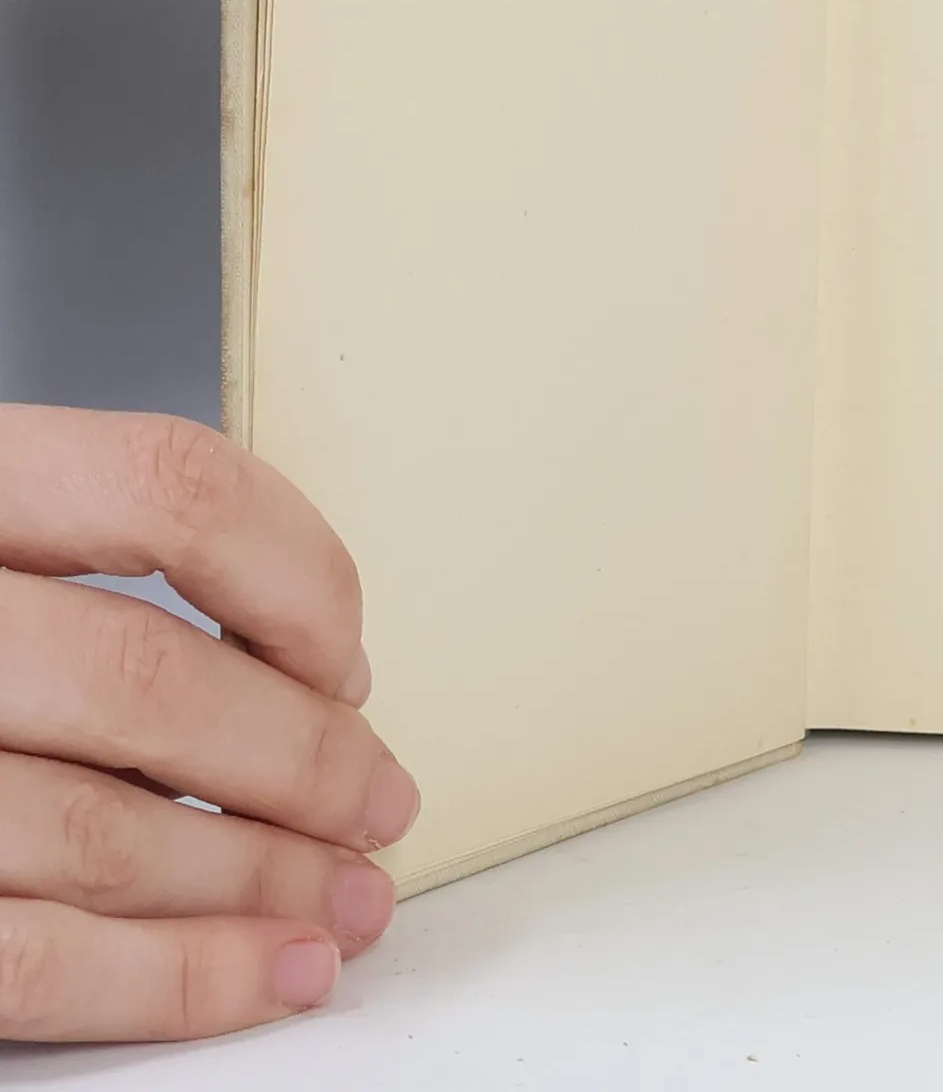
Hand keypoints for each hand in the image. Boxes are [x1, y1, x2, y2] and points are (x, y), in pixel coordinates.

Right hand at [0, 406, 417, 1042]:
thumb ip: (102, 563)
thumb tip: (308, 667)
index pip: (170, 485)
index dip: (293, 571)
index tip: (346, 654)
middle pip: (148, 681)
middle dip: (303, 760)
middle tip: (382, 803)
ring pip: (100, 832)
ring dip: (257, 880)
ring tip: (347, 901)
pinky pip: (24, 963)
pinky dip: (170, 981)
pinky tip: (263, 975)